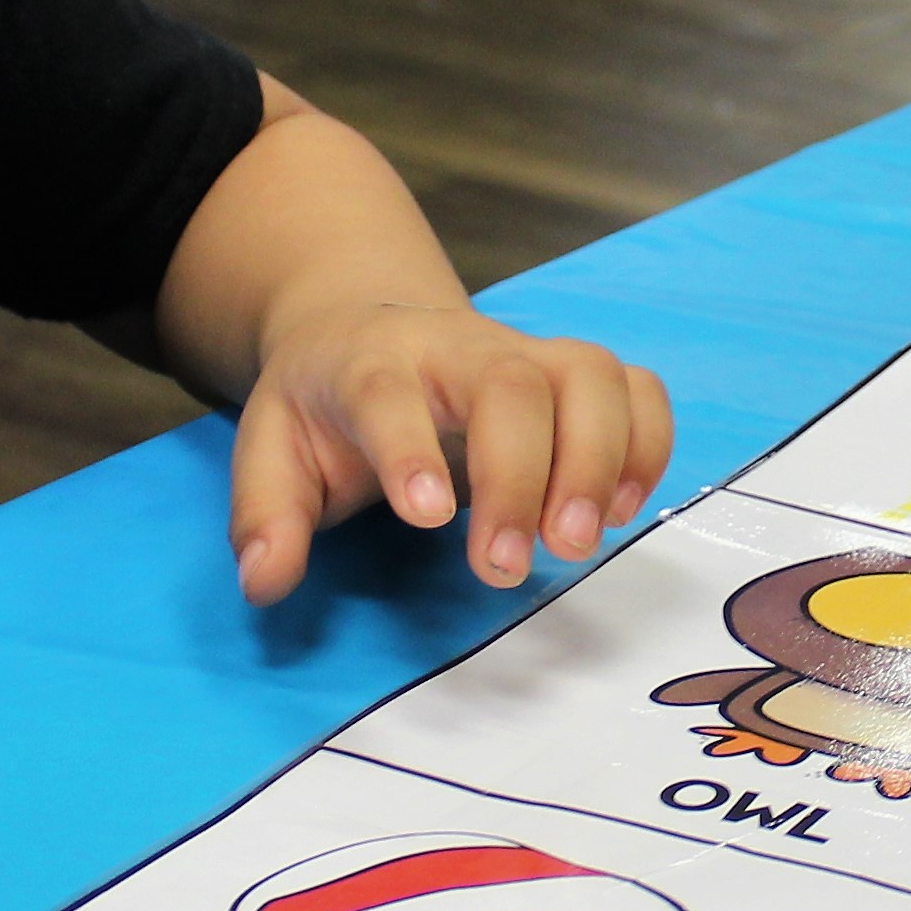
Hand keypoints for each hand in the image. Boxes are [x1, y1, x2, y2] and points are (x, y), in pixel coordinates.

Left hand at [227, 297, 673, 600]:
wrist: (368, 327)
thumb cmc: (326, 405)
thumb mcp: (269, 450)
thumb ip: (264, 515)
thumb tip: (265, 582)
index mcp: (370, 362)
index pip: (390, 391)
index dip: (412, 448)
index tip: (430, 520)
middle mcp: (458, 346)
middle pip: (510, 384)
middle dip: (520, 476)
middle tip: (506, 568)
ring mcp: (529, 352)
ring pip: (590, 375)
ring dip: (597, 461)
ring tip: (577, 543)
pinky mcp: (577, 374)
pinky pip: (637, 389)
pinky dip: (646, 445)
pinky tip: (619, 511)